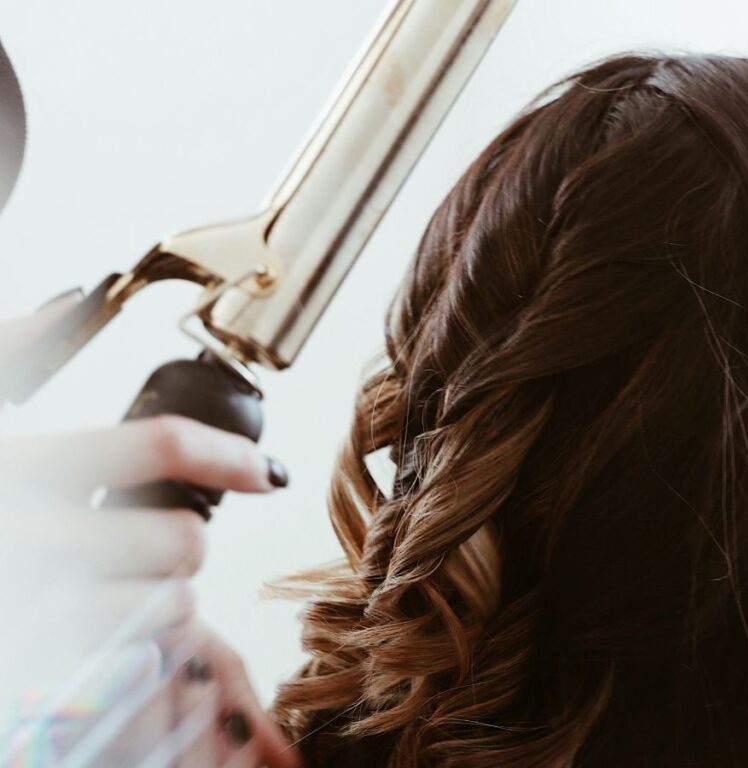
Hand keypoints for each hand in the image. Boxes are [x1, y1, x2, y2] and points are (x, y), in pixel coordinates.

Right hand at [0, 294, 298, 766]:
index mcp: (19, 468)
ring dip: (163, 598)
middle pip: (182, 542)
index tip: (267, 471)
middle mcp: (28, 540)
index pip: (161, 448)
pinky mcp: (29, 668)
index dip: (231, 455)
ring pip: (167, 609)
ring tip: (116, 587)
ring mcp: (30, 611)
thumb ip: (11, 349)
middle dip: (186, 543)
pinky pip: (131, 665)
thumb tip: (73, 298)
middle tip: (156, 541)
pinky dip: (137, 649)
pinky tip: (103, 630)